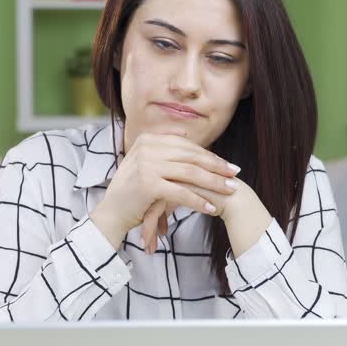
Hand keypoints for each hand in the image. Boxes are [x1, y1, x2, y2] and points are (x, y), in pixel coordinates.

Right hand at [90, 130, 240, 250]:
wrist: (111, 212)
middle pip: (191, 157)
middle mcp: (147, 148)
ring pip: (190, 173)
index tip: (227, 165)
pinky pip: (181, 192)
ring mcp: (147, 165)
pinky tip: (212, 208)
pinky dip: (199, 201)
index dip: (209, 155)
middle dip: (216, 167)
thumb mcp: (146, 162)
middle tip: (235, 175)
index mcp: (148, 139)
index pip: (186, 146)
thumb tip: (186, 132)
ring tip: (230, 191)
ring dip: (213, 183)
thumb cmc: (133, 190)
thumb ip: (164, 147)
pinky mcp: (148, 184)